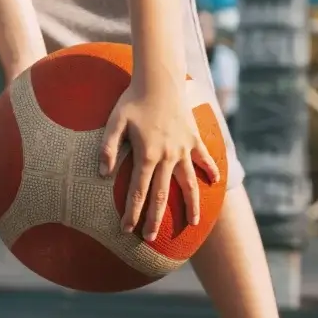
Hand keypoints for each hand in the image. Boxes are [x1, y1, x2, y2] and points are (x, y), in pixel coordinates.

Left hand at [98, 79, 219, 240]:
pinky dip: (211, 171)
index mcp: (147, 154)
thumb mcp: (114, 121)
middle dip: (155, 218)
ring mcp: (184, 148)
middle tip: (149, 237)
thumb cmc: (133, 99)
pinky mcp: (194, 138)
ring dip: (191, 205)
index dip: (132, 212)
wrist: (160, 79)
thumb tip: (102, 174)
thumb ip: (108, 147)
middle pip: (162, 194)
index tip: (127, 229)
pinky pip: (205, 159)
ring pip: (189, 183)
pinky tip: (214, 184)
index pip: (138, 191)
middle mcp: (168, 156)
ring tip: (193, 223)